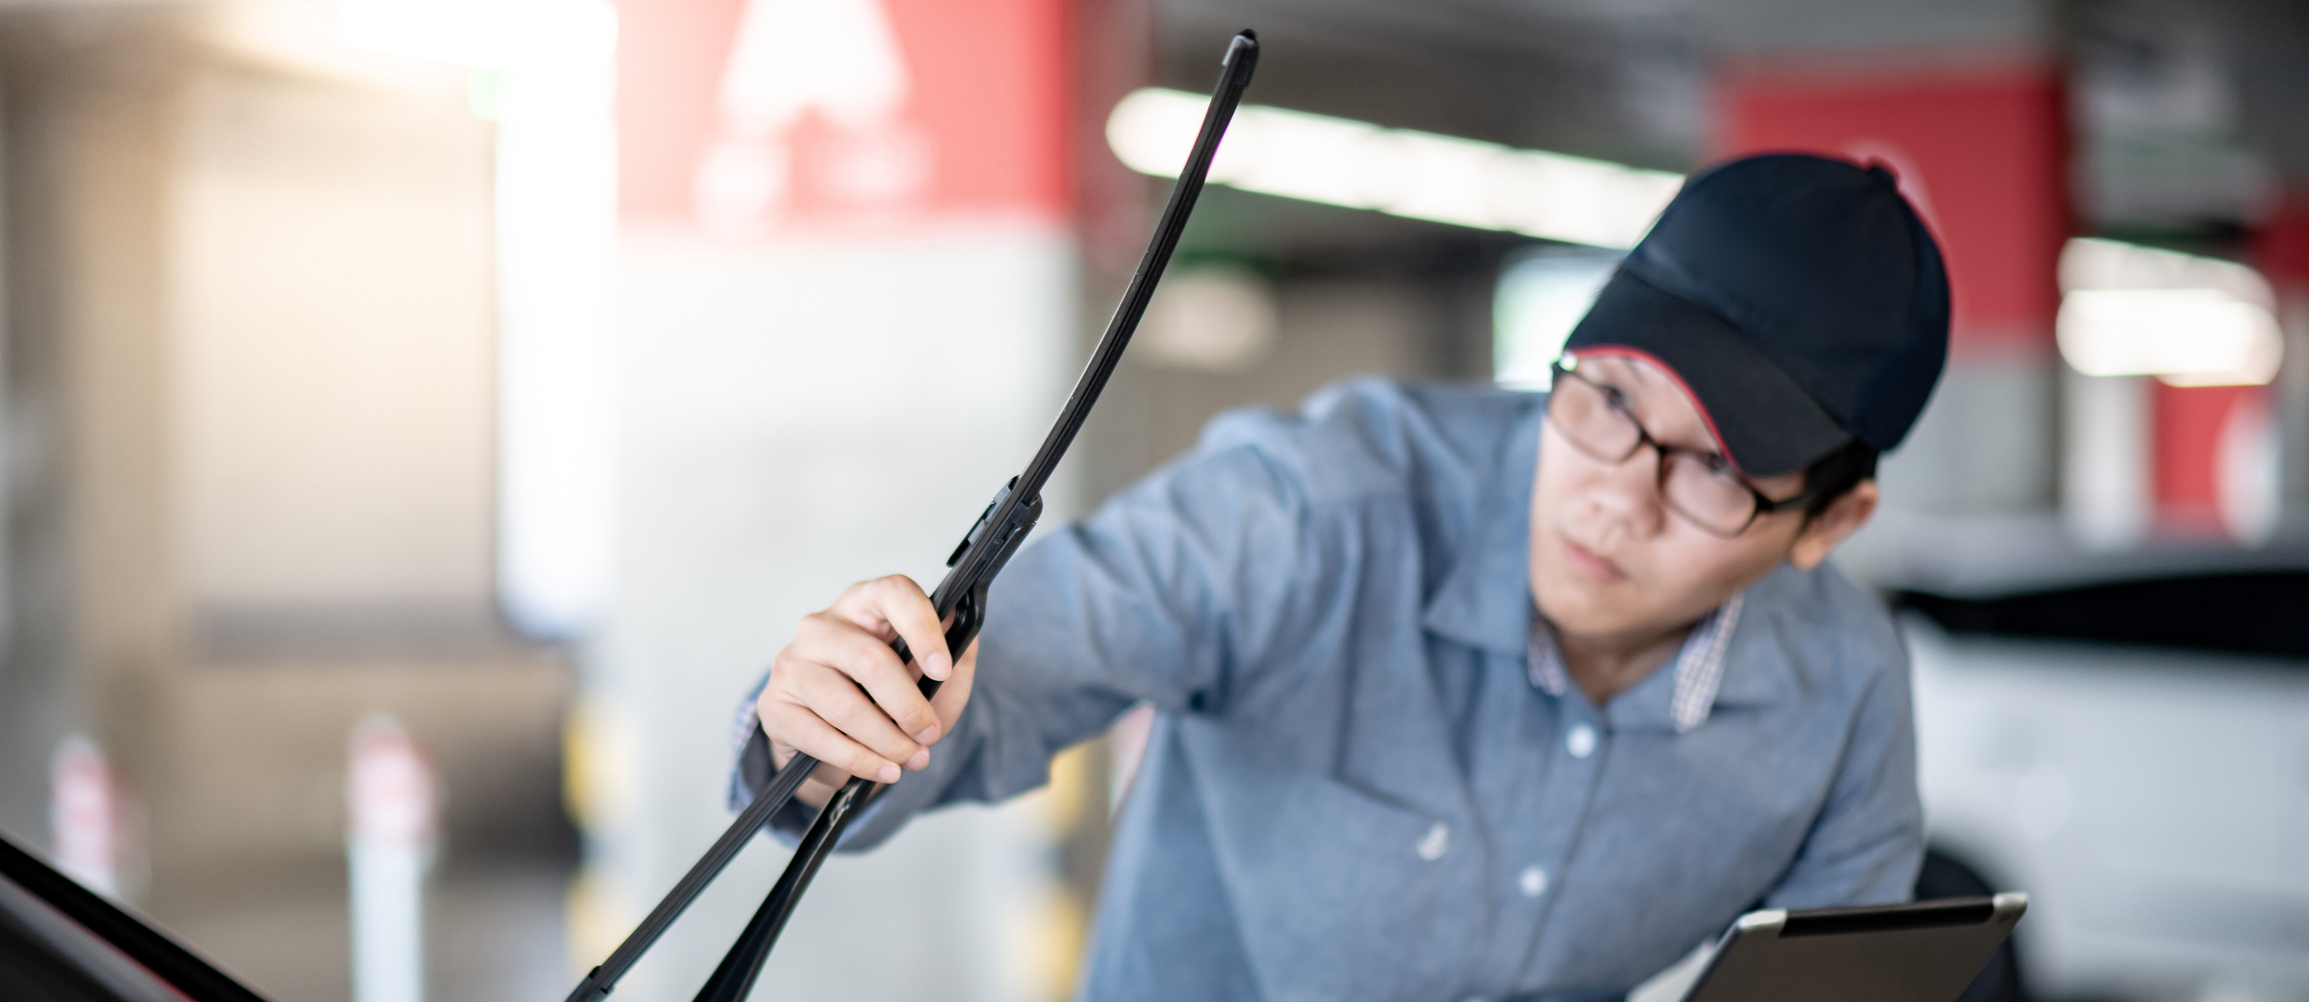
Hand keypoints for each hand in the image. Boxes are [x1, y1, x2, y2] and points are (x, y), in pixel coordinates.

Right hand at [755, 575, 979, 807]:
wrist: (837, 740)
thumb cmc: (889, 698)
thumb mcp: (935, 679)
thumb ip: (956, 653)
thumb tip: (964, 623)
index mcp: (865, 603)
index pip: (893, 593)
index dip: (922, 628)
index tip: (943, 669)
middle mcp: (822, 625)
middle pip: (869, 659)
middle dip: (908, 706)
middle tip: (929, 734)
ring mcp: (792, 663)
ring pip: (845, 705)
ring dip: (887, 741)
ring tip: (911, 759)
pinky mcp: (774, 705)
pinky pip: (819, 736)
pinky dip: (858, 760)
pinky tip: (882, 769)